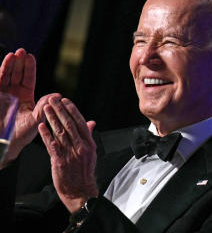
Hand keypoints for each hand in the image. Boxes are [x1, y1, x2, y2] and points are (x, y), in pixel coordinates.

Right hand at [0, 48, 44, 163]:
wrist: (3, 144)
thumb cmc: (20, 135)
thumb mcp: (35, 121)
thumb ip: (43, 108)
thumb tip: (57, 95)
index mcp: (26, 97)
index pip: (28, 78)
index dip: (28, 68)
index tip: (30, 56)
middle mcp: (13, 93)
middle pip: (17, 74)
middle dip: (19, 62)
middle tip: (22, 51)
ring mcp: (2, 95)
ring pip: (6, 75)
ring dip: (9, 64)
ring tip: (13, 54)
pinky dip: (0, 71)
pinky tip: (4, 62)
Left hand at [37, 96, 97, 212]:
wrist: (80, 190)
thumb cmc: (84, 172)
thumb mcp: (91, 153)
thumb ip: (89, 136)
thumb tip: (91, 123)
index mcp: (89, 143)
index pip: (81, 122)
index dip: (72, 110)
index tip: (66, 100)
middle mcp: (81, 147)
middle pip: (69, 124)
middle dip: (60, 110)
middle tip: (53, 100)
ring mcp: (70, 154)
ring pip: (60, 132)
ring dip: (52, 119)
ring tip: (46, 109)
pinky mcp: (60, 161)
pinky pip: (52, 145)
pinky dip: (46, 135)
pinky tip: (42, 126)